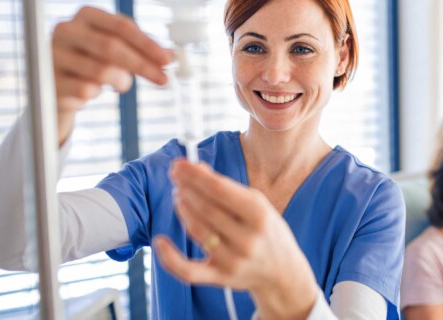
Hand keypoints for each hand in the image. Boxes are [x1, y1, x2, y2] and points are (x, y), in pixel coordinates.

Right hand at [52, 6, 170, 144]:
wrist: (57, 82)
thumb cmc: (93, 59)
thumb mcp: (117, 48)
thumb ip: (142, 49)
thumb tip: (172, 55)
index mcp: (86, 15)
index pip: (122, 26)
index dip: (148, 44)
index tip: (168, 60)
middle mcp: (66, 30)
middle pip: (112, 47)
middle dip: (142, 66)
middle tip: (163, 79)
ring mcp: (54, 54)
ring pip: (101, 71)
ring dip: (121, 81)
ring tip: (122, 83)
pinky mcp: (49, 80)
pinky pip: (87, 90)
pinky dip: (98, 92)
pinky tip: (94, 90)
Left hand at [154, 160, 318, 319]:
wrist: (283, 272)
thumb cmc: (267, 232)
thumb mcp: (258, 205)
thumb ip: (229, 189)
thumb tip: (196, 170)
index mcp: (260, 216)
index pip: (220, 190)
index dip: (195, 175)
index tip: (179, 165)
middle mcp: (247, 239)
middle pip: (206, 209)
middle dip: (186, 188)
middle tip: (175, 176)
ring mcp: (233, 261)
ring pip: (197, 231)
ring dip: (182, 209)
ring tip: (178, 195)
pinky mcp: (220, 278)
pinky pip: (189, 271)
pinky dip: (170, 258)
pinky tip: (160, 240)